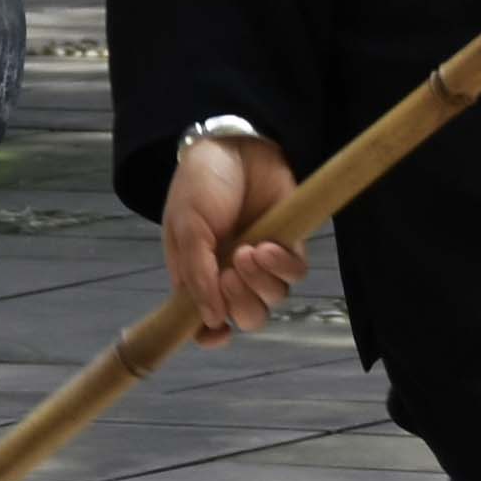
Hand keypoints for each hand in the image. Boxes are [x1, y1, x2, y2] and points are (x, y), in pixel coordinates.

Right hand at [156, 134, 310, 339]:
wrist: (234, 145)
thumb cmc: (200, 185)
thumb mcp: (186, 228)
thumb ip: (196, 274)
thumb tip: (209, 320)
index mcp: (199, 276)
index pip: (206, 321)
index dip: (210, 335)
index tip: (215, 333)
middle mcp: (231, 276)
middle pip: (247, 317)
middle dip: (241, 306)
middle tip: (230, 275)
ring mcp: (262, 263)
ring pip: (272, 300)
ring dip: (260, 283)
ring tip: (248, 250)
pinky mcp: (289, 247)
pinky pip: (294, 275)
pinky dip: (282, 267)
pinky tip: (267, 246)